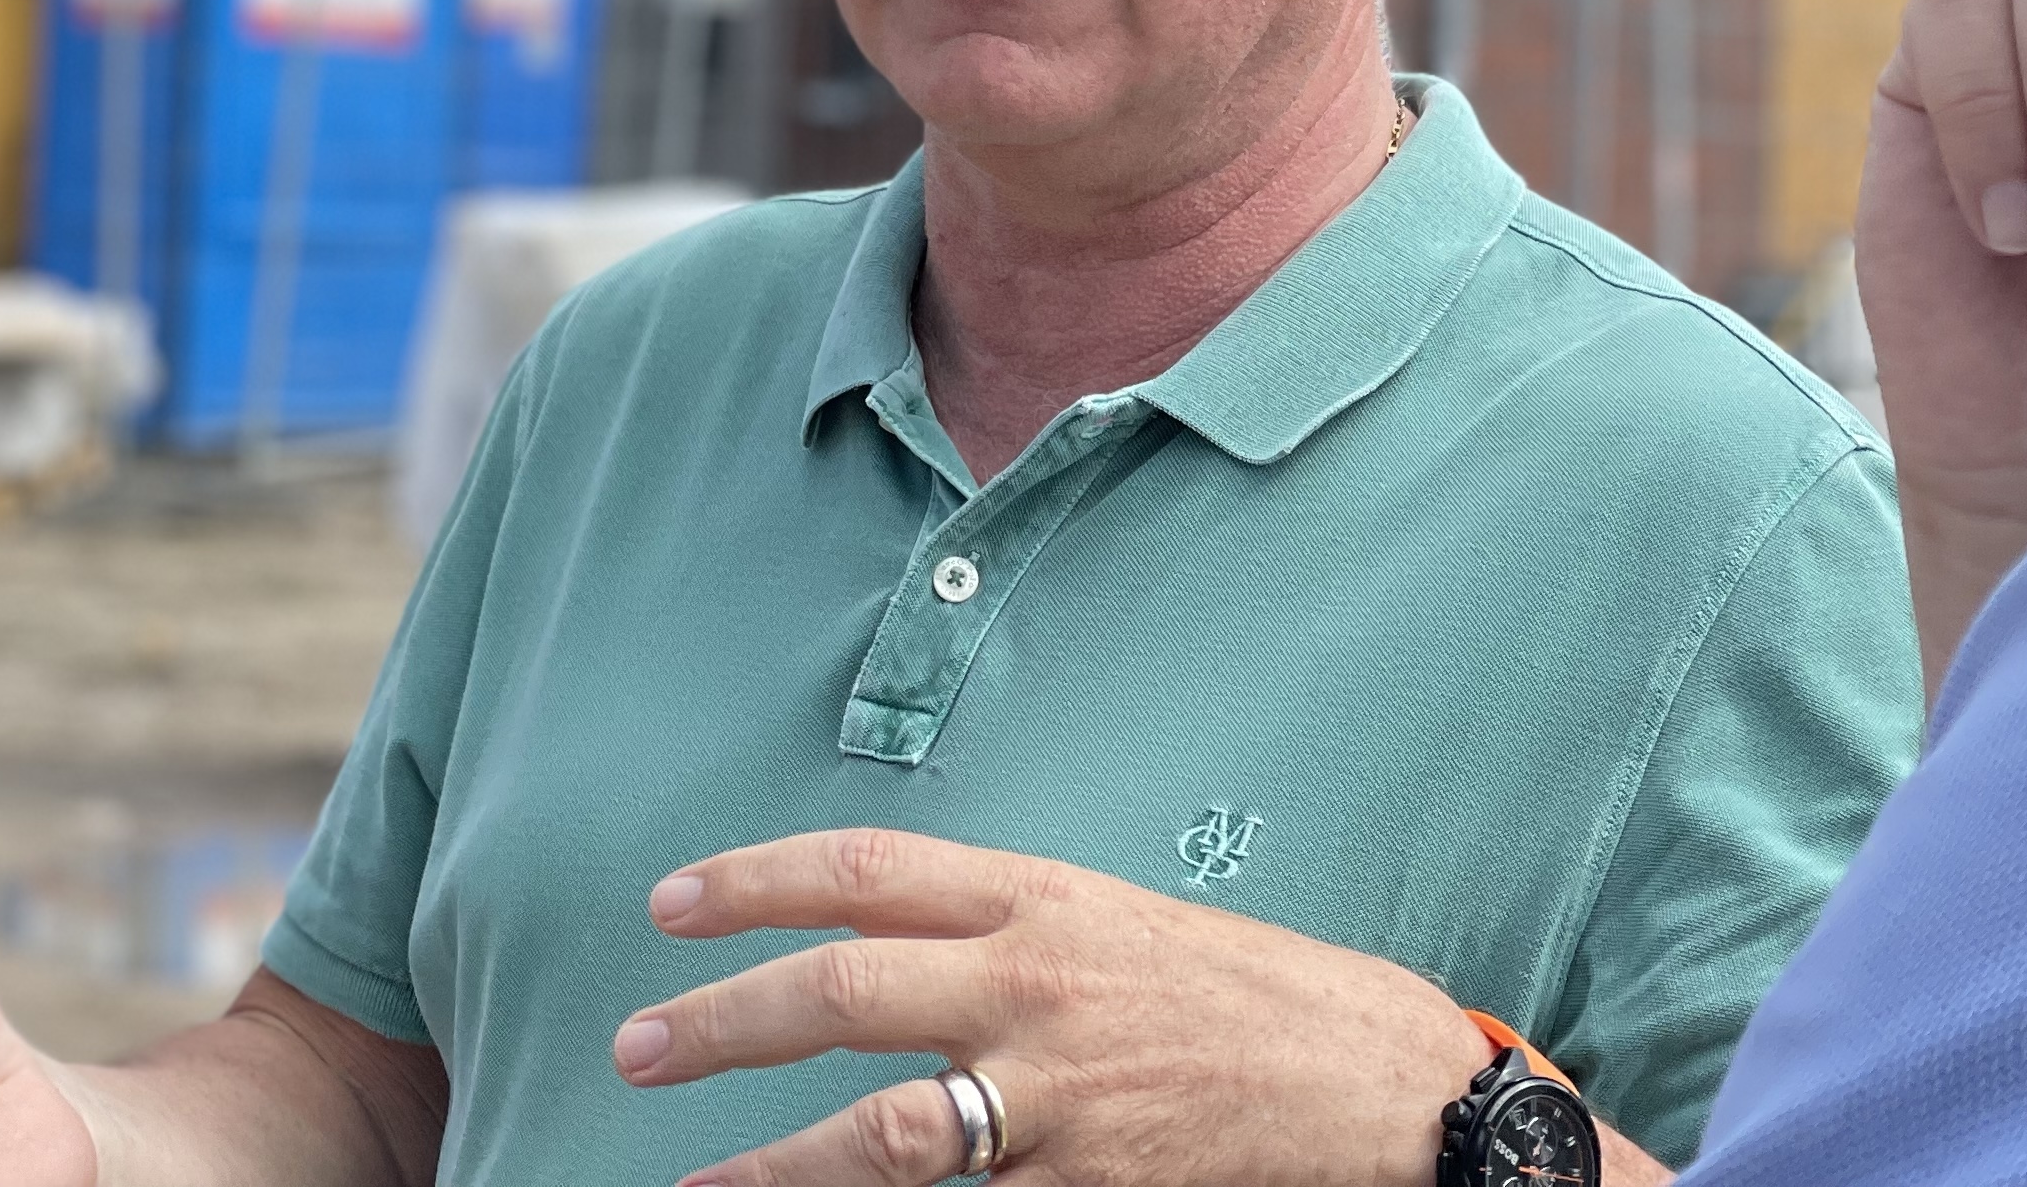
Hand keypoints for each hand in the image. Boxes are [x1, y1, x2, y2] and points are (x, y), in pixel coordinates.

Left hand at [608, 828, 1661, 1186]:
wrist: (1392, 1091)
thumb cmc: (1266, 1004)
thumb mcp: (1133, 929)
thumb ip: (1018, 933)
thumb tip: (906, 944)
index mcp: (1050, 898)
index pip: (868, 870)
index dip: (755, 881)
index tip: (669, 902)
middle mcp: (1039, 983)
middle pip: (840, 988)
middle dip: (720, 1016)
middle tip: (635, 1041)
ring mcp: (1060, 1095)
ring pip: (876, 1126)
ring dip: (767, 1159)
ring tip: (687, 1178)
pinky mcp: (1087, 1183)